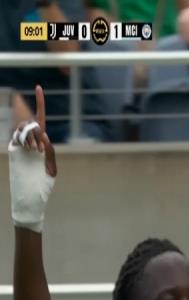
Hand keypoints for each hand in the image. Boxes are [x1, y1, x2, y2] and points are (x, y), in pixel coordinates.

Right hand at [8, 85, 56, 232]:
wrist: (30, 200)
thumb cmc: (43, 187)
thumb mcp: (52, 168)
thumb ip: (50, 151)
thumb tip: (44, 135)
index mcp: (42, 145)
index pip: (41, 120)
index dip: (40, 103)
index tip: (39, 87)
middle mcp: (30, 143)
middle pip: (32, 122)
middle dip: (36, 131)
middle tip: (38, 149)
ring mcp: (20, 146)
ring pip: (25, 128)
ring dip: (32, 137)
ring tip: (34, 152)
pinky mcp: (13, 151)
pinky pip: (17, 137)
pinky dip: (26, 140)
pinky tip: (30, 150)